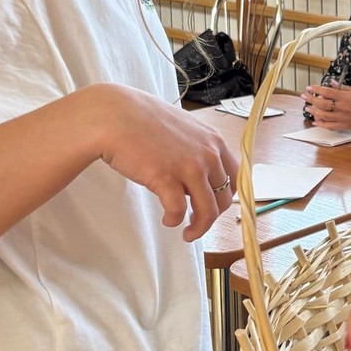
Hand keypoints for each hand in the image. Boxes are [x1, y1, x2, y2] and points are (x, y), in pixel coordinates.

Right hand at [95, 86, 238, 239]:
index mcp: (213, 140)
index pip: (236, 177)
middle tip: (198, 221)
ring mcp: (189, 167)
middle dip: (212, 215)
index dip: (226, 195)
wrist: (114, 116)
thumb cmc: (143, 120)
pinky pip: (178, 211)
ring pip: (207, 211)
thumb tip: (200, 176)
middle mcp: (207, 154)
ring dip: (198, 228)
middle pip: (224, 198)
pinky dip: (174, 220)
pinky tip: (167, 220)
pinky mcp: (166, 178)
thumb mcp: (183, 128)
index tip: (215, 204)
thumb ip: (197, 148)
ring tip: (187, 233)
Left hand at [302, 82, 350, 130]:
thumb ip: (342, 87)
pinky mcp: (343, 125)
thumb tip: (331, 82)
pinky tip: (315, 121)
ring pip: (323, 115)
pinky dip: (321, 124)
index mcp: (344, 97)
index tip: (310, 88)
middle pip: (322, 103)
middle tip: (304, 96)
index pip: (327, 92)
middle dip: (311, 99)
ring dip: (314, 111)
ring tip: (308, 107)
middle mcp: (341, 107)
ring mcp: (341, 117)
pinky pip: (329, 126)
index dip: (316, 89)